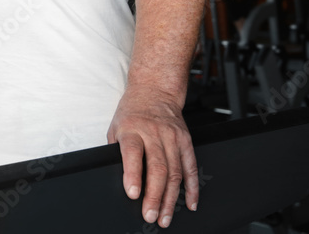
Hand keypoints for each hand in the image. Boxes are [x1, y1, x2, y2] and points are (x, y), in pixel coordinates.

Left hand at [107, 87, 198, 227]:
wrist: (154, 91)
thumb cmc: (131, 113)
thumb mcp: (115, 127)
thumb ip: (117, 152)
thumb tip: (118, 179)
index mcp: (132, 129)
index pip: (133, 153)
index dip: (133, 175)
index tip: (133, 194)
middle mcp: (154, 133)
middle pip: (157, 168)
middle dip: (155, 196)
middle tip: (151, 215)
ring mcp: (172, 137)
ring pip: (175, 172)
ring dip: (171, 198)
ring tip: (166, 217)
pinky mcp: (186, 140)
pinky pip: (191, 167)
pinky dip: (192, 187)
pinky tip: (190, 202)